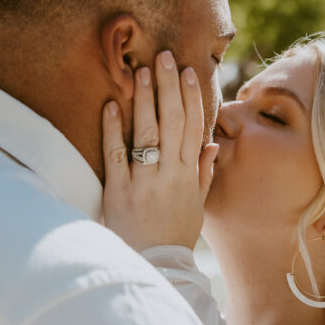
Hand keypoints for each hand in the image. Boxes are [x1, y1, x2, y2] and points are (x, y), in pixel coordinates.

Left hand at [101, 50, 218, 250]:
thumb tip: (211, 145)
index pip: (193, 128)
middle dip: (168, 87)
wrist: (155, 267)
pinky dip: (113, 129)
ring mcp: (144, 182)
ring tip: (141, 70)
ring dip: (144, 99)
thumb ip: (204, 174)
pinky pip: (116, 155)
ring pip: (146, 133)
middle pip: (171, 122)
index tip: (187, 72)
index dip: (191, 98)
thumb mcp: (197, 207)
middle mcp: (169, 175)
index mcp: (189, 176)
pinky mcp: (118, 192)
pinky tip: (112, 104)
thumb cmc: (175, 236)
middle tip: (163, 56)